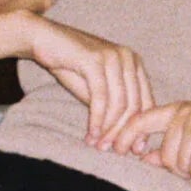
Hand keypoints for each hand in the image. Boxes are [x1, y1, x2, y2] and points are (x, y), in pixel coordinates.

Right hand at [24, 17, 155, 145]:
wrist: (44, 40)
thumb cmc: (70, 66)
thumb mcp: (96, 89)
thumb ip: (112, 108)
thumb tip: (127, 140)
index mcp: (135, 64)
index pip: (146, 101)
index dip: (140, 128)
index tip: (132, 150)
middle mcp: (129, 58)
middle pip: (134, 105)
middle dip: (123, 132)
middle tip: (113, 151)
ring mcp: (114, 57)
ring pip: (119, 104)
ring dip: (109, 128)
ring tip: (98, 145)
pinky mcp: (96, 61)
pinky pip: (101, 97)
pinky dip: (97, 119)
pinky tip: (91, 133)